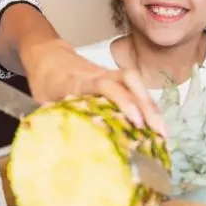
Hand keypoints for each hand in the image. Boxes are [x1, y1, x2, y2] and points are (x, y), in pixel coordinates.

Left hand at [21, 39, 166, 136]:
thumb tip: (63, 150)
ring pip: (135, 83)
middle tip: (160, 133)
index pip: (105, 86)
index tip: (136, 122)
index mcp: (78, 82)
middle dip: (147, 106)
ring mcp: (109, 75)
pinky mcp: (115, 79)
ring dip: (151, 106)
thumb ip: (53, 122)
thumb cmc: (45, 81)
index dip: (123, 101)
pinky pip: (135, 88)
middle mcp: (98, 75)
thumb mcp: (42, 102)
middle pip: (129, 81)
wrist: (46, 55)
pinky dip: (146, 105)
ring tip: (163, 132)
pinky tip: (154, 125)